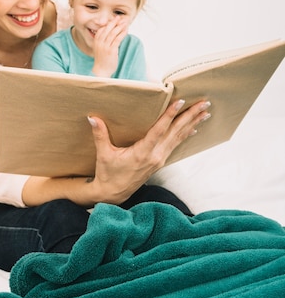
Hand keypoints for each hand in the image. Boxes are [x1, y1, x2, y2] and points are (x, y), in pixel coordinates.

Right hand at [87, 99, 210, 203]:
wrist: (113, 195)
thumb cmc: (108, 174)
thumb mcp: (103, 155)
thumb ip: (100, 135)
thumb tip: (92, 118)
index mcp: (142, 153)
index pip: (159, 130)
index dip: (170, 115)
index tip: (180, 102)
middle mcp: (155, 156)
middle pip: (175, 132)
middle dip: (190, 117)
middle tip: (204, 103)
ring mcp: (159, 159)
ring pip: (179, 138)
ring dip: (192, 123)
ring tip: (205, 112)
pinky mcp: (159, 161)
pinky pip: (175, 144)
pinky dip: (185, 134)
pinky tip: (193, 128)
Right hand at [91, 18, 128, 76]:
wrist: (101, 71)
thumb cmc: (102, 59)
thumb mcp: (100, 48)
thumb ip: (104, 40)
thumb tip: (112, 33)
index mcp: (96, 41)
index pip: (102, 29)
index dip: (109, 23)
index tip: (115, 19)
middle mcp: (99, 42)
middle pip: (107, 29)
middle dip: (114, 22)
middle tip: (120, 17)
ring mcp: (105, 46)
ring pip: (113, 33)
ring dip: (120, 26)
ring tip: (125, 22)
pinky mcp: (111, 50)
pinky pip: (117, 39)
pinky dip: (122, 34)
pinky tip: (126, 30)